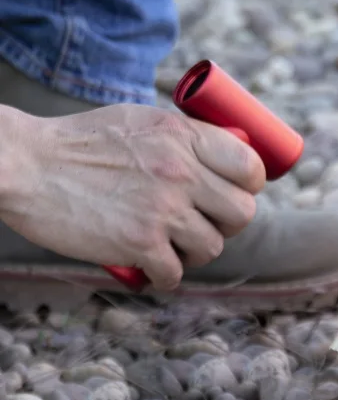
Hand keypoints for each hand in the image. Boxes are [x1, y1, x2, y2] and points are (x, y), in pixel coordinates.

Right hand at [0, 104, 265, 289]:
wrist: (24, 165)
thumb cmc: (80, 143)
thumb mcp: (142, 122)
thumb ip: (184, 140)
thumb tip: (226, 157)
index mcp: (185, 136)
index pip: (250, 167)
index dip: (250, 185)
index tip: (236, 192)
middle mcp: (181, 171)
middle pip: (242, 212)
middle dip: (228, 223)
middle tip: (206, 223)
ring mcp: (163, 209)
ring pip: (213, 247)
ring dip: (196, 252)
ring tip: (174, 246)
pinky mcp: (139, 243)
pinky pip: (177, 273)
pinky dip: (167, 276)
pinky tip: (154, 270)